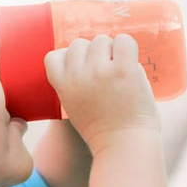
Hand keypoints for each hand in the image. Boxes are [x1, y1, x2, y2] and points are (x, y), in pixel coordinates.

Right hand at [44, 34, 159, 151]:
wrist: (124, 146)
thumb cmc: (103, 130)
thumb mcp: (74, 107)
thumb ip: (73, 83)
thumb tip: (89, 54)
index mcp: (62, 85)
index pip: (54, 56)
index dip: (70, 59)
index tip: (83, 69)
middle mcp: (78, 75)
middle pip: (80, 44)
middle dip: (94, 54)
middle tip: (106, 73)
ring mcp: (100, 71)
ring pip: (102, 40)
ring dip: (113, 51)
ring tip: (120, 72)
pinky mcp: (124, 70)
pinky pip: (124, 41)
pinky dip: (128, 48)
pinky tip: (131, 64)